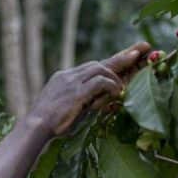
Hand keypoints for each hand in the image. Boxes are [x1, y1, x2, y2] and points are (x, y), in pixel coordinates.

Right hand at [28, 42, 150, 135]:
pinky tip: (118, 93)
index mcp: (65, 78)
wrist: (35, 127)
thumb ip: (83, 102)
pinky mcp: (76, 92)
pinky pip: (100, 81)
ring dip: (116, 76)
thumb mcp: (68, 109)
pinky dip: (111, 85)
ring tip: (128, 82)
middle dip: (122, 58)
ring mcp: (72, 82)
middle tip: (141, 49)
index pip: (93, 67)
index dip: (111, 62)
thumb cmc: (51, 124)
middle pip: (99, 62)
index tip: (129, 54)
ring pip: (100, 68)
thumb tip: (101, 102)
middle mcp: (69, 76)